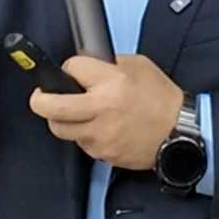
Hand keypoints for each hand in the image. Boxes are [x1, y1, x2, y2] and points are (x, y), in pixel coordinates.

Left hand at [29, 54, 184, 170]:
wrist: (179, 133)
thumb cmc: (160, 98)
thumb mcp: (138, 67)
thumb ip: (109, 65)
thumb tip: (85, 67)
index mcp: (111, 82)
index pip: (71, 69)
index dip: (69, 68)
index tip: (71, 71)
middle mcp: (101, 109)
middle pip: (51, 106)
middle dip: (39, 100)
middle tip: (40, 97)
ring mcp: (100, 134)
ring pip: (61, 128)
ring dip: (62, 119)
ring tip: (73, 113)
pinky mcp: (102, 153)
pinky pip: (81, 143)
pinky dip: (84, 135)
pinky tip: (100, 128)